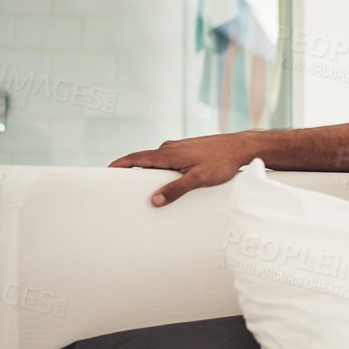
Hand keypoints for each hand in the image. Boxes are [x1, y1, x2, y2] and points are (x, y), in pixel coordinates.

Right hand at [110, 133, 260, 206]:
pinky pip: (168, 160)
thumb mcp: (199, 179)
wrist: (242, 147)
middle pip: (143, 160)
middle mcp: (170, 148)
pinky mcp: (189, 150)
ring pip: (157, 161)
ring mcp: (179, 147)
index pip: (135, 158)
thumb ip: (176, 189)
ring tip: (142, 188)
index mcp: (168, 153)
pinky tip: (166, 180)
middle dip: (131, 172)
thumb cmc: (223, 162)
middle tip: (120, 187)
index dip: (119, 165)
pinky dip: (161, 169)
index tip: (105, 172)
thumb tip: (154, 201)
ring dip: (148, 172)